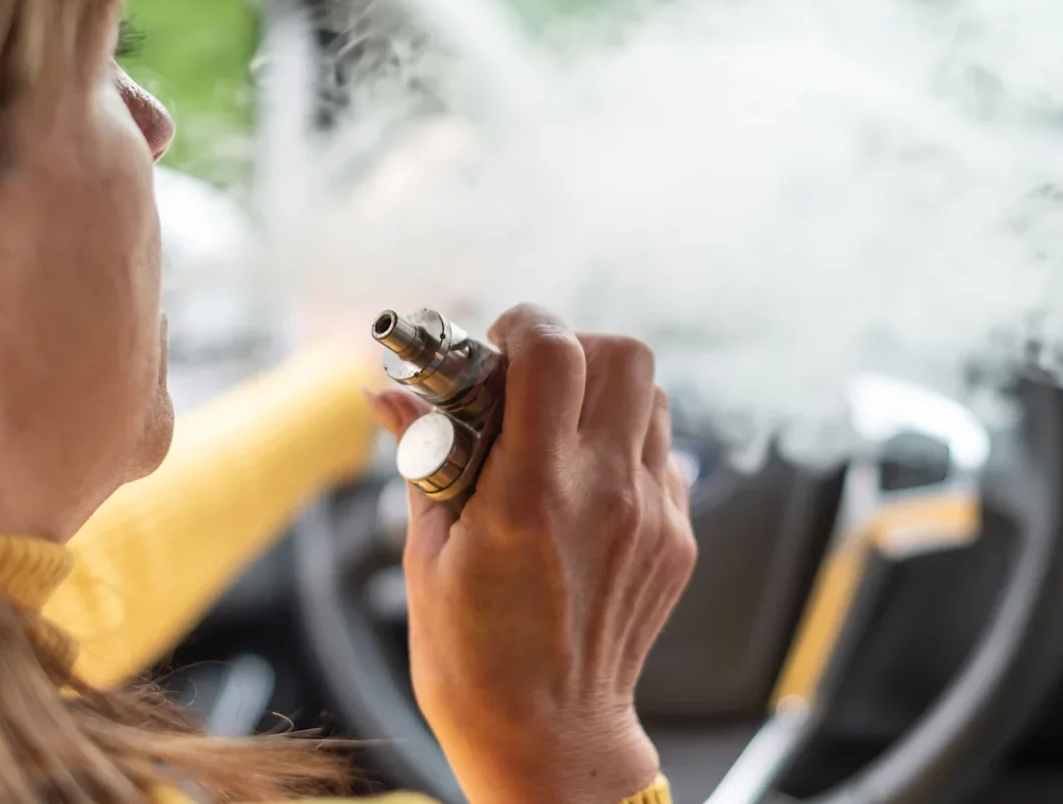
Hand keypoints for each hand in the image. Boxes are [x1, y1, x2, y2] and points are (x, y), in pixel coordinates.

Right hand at [366, 304, 696, 803]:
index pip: (554, 352)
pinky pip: (662, 454)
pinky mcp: (678, 539)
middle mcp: (605, 495)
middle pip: (624, 353)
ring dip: (604, 394)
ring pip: (653, 397)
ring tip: (558, 432)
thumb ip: (422, 456)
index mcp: (531, 494)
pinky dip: (624, 447)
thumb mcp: (427, 553)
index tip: (497, 344)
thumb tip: (383, 392)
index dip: (524, 325)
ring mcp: (652, 516)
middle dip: (574, 348)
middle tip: (532, 381)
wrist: (547, 738)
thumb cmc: (471, 656)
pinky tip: (584, 486)